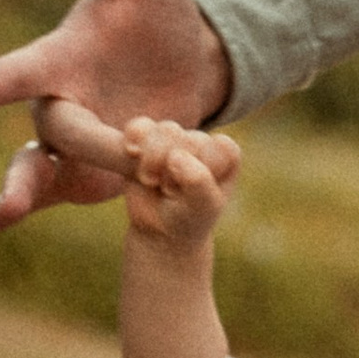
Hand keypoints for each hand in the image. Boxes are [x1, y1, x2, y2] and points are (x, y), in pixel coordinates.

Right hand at [0, 0, 232, 246]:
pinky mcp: (90, 176)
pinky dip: (12, 216)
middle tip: (29, 188)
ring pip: (41, 172)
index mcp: (59, 59)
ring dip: (20, 195)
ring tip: (5, 214)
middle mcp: (55, 105)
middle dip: (54, 153)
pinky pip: (57, 198)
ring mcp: (71, 146)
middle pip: (48, 133)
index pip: (16, 74)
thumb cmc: (157, 13)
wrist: (189, 61)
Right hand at [119, 116, 241, 245]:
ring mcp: (173, 139)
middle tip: (171, 192)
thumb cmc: (188, 218)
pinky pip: (140, 126)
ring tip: (151, 181)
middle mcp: (202, 142)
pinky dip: (134, 136)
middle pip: (189, 139)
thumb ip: (198, 181)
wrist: (159, 231)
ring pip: (166, 130)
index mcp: (225, 155)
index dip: (205, 169)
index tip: (196, 193)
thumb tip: (175, 155)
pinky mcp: (146, 141)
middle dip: (175, 170)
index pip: (221, 147)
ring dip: (154, 158)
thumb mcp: (202, 206)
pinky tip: (132, 152)